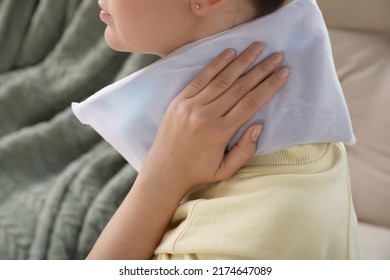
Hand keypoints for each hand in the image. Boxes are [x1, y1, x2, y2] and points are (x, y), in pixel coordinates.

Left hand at [140, 42, 289, 196]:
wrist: (163, 171)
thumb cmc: (197, 172)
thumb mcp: (225, 170)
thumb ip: (245, 150)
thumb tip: (259, 125)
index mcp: (220, 132)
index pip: (251, 103)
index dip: (269, 86)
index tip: (283, 72)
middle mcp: (206, 115)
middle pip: (240, 87)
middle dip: (261, 69)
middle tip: (277, 55)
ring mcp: (190, 105)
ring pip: (222, 79)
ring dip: (242, 61)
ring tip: (257, 47)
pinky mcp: (179, 100)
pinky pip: (200, 78)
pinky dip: (216, 64)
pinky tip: (229, 52)